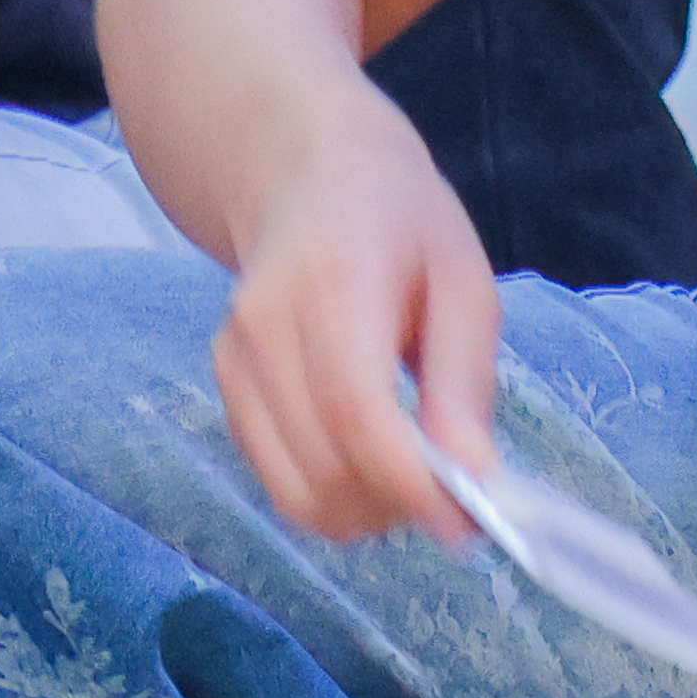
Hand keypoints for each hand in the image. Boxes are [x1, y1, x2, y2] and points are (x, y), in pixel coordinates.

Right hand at [206, 98, 502, 544]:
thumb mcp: (464, 279)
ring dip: (367, 514)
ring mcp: (234, 359)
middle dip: (398, 508)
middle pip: (324, 465)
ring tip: (416, 483)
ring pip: (297, 491)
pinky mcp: (226, 387)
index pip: (355, 408)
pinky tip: (373, 465)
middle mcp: (266, 324)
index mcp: (336, 281)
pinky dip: (333, 498)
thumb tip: (470, 477)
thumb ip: (464, 380)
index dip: (409, 481)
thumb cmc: (401, 222)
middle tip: (457, 501)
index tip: (465, 520)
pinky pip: (279, 481)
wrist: (310, 177)